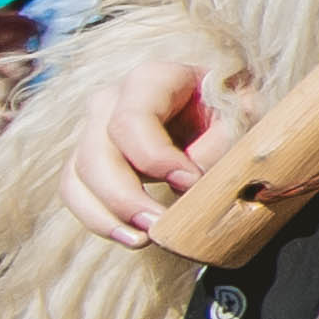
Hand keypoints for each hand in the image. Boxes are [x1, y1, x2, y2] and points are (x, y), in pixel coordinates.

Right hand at [59, 44, 224, 251]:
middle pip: (95, 153)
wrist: (223, 104)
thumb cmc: (234, 105)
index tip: (189, 181)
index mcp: (153, 79)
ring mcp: (95, 129)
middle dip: (124, 196)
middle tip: (159, 225)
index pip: (132, 119)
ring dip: (105, 215)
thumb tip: (189, 184)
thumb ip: (220, 142)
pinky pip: (77, 191)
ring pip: (78, 177)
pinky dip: (97, 218)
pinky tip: (130, 237)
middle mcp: (112, 100)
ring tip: (142, 239)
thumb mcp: (242, 114)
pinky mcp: (92, 159)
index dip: (155, 157)